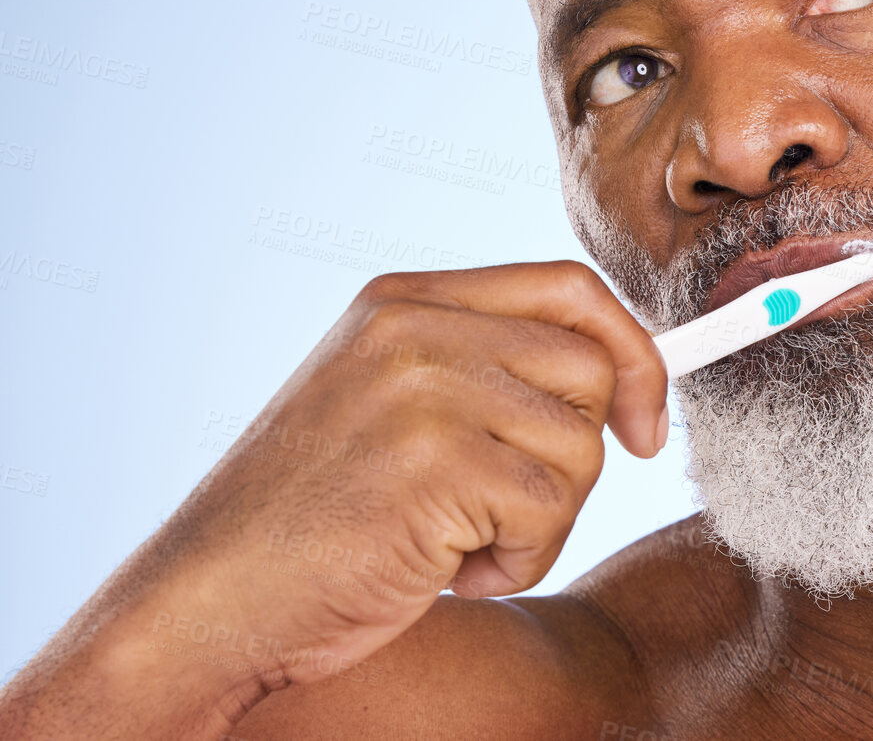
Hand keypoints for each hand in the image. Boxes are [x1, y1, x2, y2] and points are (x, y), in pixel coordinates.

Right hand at [129, 261, 665, 688]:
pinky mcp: (436, 461)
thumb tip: (623, 375)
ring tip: (462, 546)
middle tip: (510, 512)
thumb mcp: (390, 408)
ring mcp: (424, 388)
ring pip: (581, 446)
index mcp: (404, 302)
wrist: (207, 603)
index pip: (568, 288)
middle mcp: (415, 328)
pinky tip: (450, 572)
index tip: (646, 424)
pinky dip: (520, 562)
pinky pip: (550, 509)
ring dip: (544, 522)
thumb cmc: (310, 525)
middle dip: (581, 458)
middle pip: (592, 367)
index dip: (632, 351)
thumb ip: (483, 369)